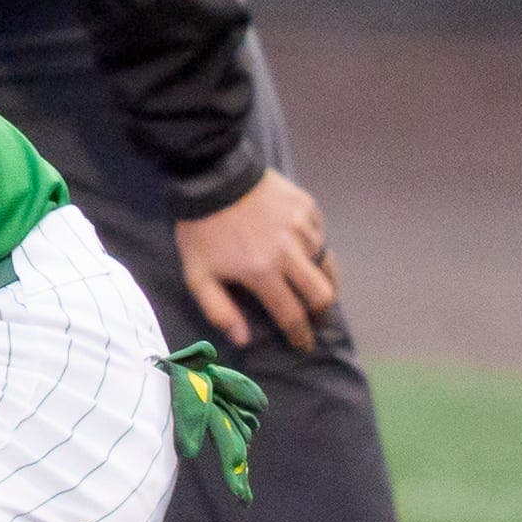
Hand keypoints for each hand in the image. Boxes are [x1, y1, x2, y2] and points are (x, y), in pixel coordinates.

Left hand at [175, 169, 339, 353]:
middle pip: (323, 293)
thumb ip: (219, 309)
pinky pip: (320, 236)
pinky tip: (300, 250)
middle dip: (322, 311)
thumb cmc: (201, 229)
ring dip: (318, 278)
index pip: (291, 314)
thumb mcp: (197, 274)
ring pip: (325, 263)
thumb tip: (243, 339)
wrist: (211, 177)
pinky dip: (314, 248)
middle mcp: (290, 252)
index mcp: (262, 272)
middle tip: (315, 315)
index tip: (303, 344)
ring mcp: (303, 228)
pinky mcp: (308, 208)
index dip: (300, 334)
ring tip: (309, 285)